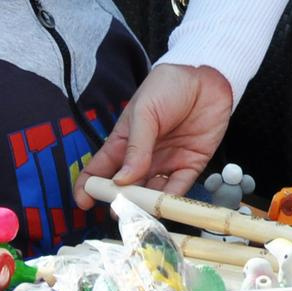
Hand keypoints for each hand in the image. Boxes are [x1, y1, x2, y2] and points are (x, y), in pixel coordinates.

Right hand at [75, 62, 233, 205]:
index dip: (88, 186)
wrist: (207, 76)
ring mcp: (166, 163)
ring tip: (140, 213)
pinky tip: (164, 206)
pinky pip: (178, 189)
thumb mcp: (144, 112)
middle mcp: (143, 157)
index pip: (99, 169)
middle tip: (118, 212)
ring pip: (151, 193)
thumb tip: (120, 181)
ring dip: (145, 205)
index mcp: (123, 141)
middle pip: (126, 188)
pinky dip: (171, 201)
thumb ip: (135, 148)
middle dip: (120, 202)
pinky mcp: (190, 165)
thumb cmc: (169, 86)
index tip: (84, 202)